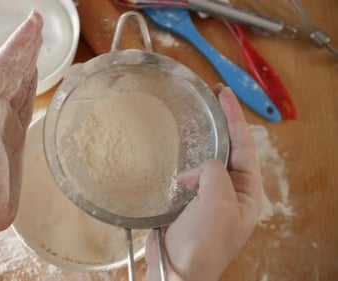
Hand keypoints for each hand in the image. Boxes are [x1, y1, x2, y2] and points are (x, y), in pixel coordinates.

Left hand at [0, 11, 42, 235]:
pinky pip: (24, 103)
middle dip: (24, 45)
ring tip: (38, 39)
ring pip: (18, 82)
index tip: (33, 24)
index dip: (17, 45)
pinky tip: (34, 73)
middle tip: (39, 22)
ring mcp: (2, 122)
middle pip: (10, 70)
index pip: (1, 68)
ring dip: (28, 60)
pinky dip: (30, 85)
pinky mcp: (14, 135)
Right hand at [145, 85, 262, 280]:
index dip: (235, 118)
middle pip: (227, 150)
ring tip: (191, 120)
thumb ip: (214, 173)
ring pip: (206, 160)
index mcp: (247, 193)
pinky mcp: (188, 201)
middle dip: (220, 125)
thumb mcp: (218, 203)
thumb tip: (196, 170)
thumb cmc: (203, 244)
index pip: (244, 146)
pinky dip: (181, 160)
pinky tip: (174, 152)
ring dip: (199, 141)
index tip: (224, 94)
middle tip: (209, 99)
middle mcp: (231, 192)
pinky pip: (188, 174)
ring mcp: (209, 197)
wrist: (177, 271)